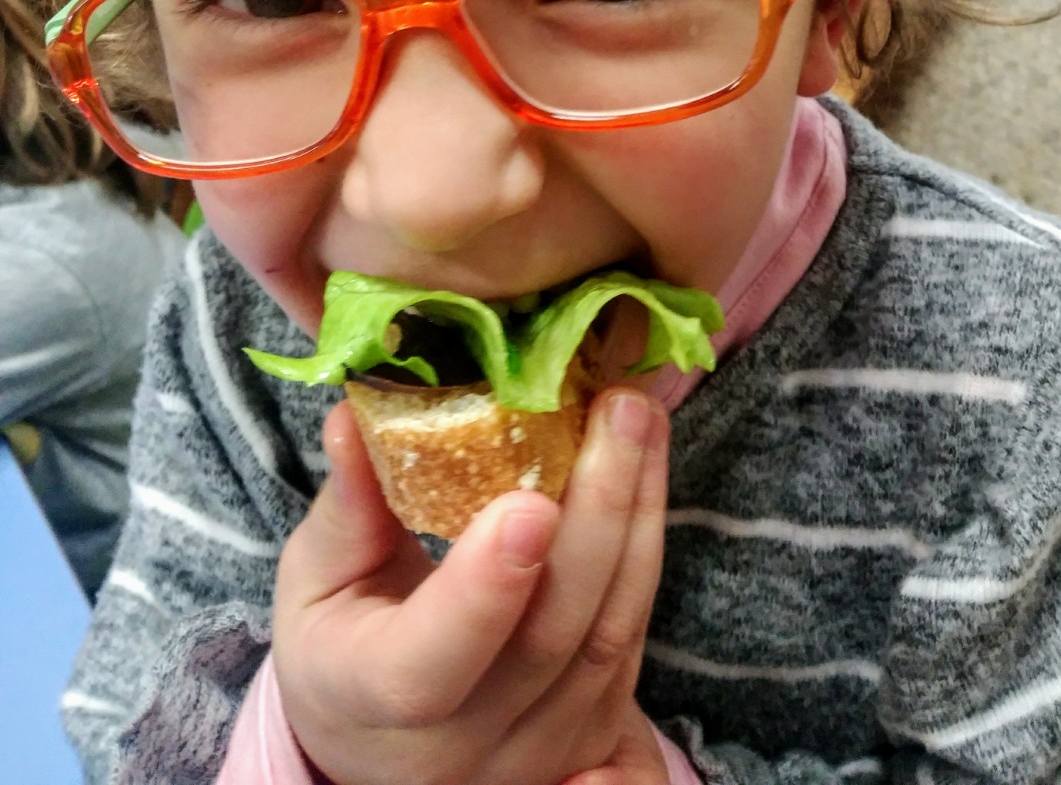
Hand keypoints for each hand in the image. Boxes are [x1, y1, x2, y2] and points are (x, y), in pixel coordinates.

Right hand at [273, 386, 668, 784]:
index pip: (426, 670)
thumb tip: (353, 417)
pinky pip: (632, 635)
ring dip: (638, 514)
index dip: (482, 592)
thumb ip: (346, 505)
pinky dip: (645, 543)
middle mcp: (462, 747)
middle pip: (547, 640)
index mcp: (369, 701)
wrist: (383, 741)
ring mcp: (537, 749)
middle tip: (617, 409)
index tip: (528, 504)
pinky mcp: (594, 734)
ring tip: (641, 416)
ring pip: (608, 634)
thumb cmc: (341, 642)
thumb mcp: (315, 579)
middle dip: (596, 513)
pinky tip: (648, 467)